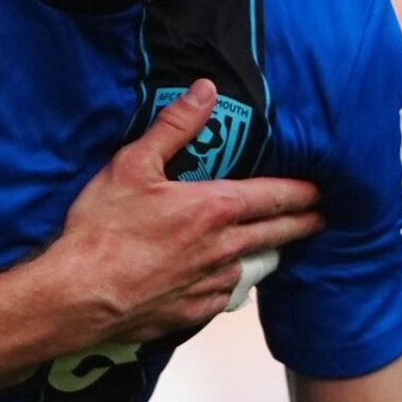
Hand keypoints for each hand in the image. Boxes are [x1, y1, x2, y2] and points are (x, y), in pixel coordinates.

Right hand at [40, 79, 323, 341]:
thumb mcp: (133, 164)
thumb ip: (174, 127)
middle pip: (276, 233)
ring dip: (268, 254)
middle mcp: (223, 248)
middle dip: (302, 223)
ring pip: (253, 266)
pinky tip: (228, 281)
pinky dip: (232, 283)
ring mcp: (210, 284)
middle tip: (320, 218)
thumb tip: (205, 90)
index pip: (274, 196)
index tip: (321, 190)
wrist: (80, 296)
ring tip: (278, 247)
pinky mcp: (192, 312)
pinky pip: (225, 295)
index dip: (302, 192)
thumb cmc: (104, 229)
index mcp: (214, 208)